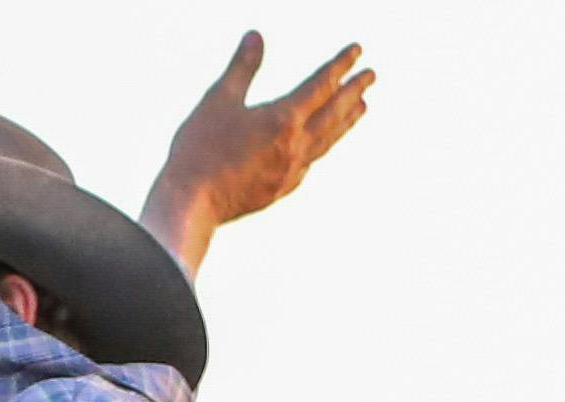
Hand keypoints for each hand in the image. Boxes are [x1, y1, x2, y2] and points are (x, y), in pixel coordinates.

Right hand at [144, 32, 372, 264]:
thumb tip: (256, 36)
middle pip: (334, 113)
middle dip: (354, 91)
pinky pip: (312, 161)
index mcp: (283, 120)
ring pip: (328, 140)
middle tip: (372, 76)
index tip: (358, 51)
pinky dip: (324, 146)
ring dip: (346, 121)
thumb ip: (242, 67)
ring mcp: (292, 171)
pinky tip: (323, 143)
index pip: (321, 85)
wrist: (192, 203)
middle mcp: (295, 146)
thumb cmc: (200, 148)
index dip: (340, 65)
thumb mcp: (219, 99)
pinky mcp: (282, 189)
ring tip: (363, 107)